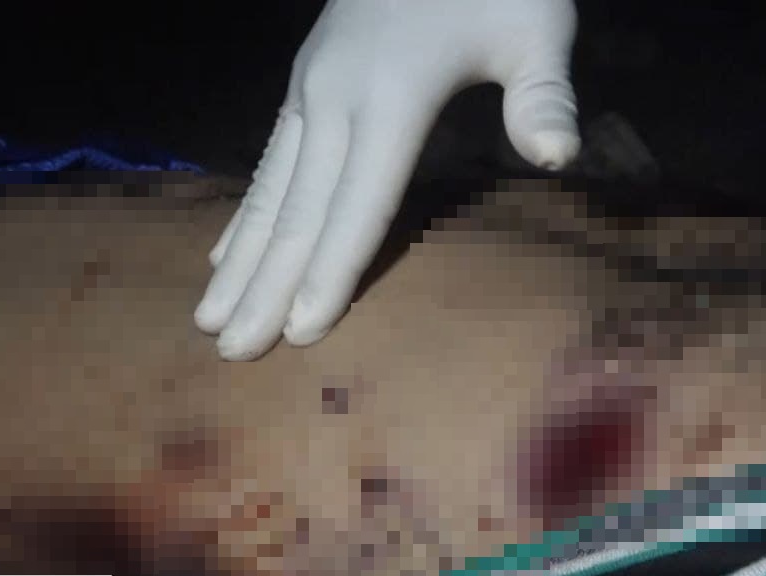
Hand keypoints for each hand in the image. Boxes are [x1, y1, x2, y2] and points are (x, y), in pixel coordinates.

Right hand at [194, 0, 581, 360]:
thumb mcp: (535, 23)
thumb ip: (544, 93)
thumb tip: (558, 155)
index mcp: (392, 96)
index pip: (360, 204)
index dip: (332, 271)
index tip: (299, 333)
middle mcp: (335, 99)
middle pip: (299, 210)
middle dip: (265, 287)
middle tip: (231, 352)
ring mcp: (310, 90)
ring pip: (268, 192)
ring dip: (239, 261)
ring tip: (207, 319)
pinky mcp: (303, 84)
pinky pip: (265, 163)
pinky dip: (241, 214)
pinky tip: (220, 254)